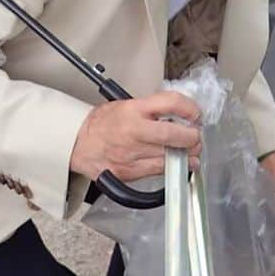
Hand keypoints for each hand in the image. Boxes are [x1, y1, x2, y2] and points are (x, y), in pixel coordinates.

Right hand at [71, 92, 201, 180]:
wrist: (78, 143)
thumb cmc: (103, 123)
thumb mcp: (127, 105)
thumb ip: (152, 110)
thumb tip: (181, 116)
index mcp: (134, 109)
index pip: (171, 103)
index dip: (190, 108)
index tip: (196, 115)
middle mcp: (134, 131)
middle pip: (174, 135)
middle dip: (192, 137)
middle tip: (196, 137)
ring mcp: (131, 154)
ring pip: (170, 157)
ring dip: (188, 155)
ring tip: (193, 152)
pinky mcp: (129, 173)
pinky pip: (159, 172)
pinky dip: (174, 168)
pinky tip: (182, 164)